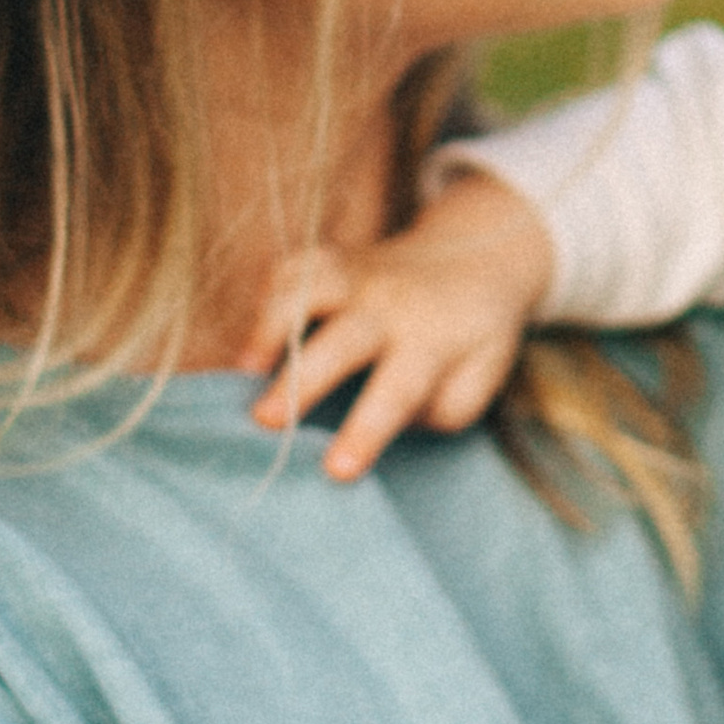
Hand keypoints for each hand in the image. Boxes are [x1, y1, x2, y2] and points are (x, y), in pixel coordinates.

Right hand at [244, 169, 555, 481]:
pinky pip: (291, 270)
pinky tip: (253, 339)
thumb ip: (444, 407)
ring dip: (270, 328)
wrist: (476, 252)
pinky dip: (267, 300)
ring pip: (305, 292)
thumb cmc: (471, 334)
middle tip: (262, 421)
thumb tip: (396, 421)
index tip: (336, 471)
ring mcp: (356, 277)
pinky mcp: (332, 260)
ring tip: (242, 371)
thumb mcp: (480, 378)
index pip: (397, 393)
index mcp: (429, 344)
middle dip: (300, 381)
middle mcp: (388, 308)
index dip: (365, 432)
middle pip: (339, 343)